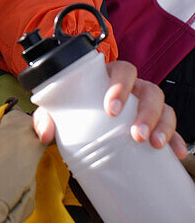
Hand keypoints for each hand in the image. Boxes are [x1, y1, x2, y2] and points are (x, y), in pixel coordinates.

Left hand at [32, 59, 186, 158]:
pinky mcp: (156, 124)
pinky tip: (175, 153)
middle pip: (149, 90)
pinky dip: (176, 139)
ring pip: (164, 107)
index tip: (111, 108)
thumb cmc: (75, 108)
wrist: (83, 123)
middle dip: (146, 112)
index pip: (123, 69)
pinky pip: (173, 129)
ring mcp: (147, 106)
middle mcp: (134, 88)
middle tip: (135, 134)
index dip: (120, 85)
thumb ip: (46, 118)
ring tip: (154, 144)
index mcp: (110, 77)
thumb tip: (45, 135)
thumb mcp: (59, 111)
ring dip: (163, 125)